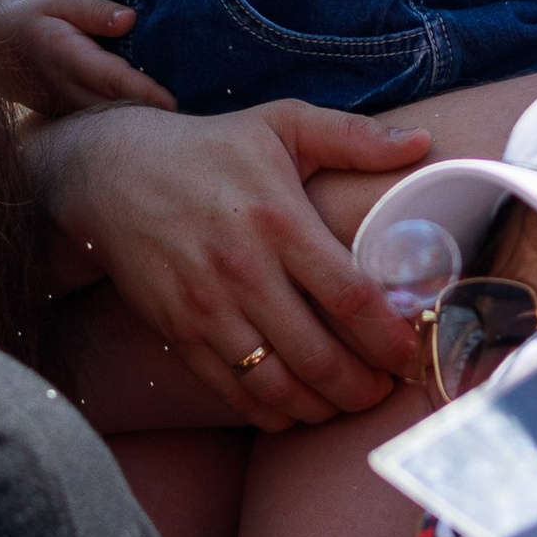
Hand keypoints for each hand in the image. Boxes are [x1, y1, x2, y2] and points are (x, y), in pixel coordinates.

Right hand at [0, 0, 178, 116]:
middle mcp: (67, 90)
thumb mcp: (61, 1)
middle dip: (151, 119)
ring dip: (142, 128)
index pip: (110, 77)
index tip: (172, 102)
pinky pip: (104, 128)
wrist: (2, 46)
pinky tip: (160, 132)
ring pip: (109, 125)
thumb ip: (94, 10)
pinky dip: (129, 130)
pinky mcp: (72, 119)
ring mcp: (68, 110)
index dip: (142, 91)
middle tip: (194, 124)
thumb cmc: (38, 16)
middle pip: (115, 109)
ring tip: (184, 130)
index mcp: (65, 56)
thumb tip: (131, 19)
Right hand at [27, 99, 431, 427]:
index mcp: (279, 219)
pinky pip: (232, 390)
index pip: (348, 296)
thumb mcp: (281, 124)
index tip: (409, 355)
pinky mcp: (179, 331)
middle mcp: (243, 269)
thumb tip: (423, 144)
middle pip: (317, 354)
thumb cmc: (210, 148)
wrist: (113, 173)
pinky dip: (269, 412)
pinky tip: (294, 408)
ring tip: (343, 403)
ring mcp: (208, 306)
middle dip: (360, 388)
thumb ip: (353, 137)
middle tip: (381, 391)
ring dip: (319, 407)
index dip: (387, 338)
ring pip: (276, 383)